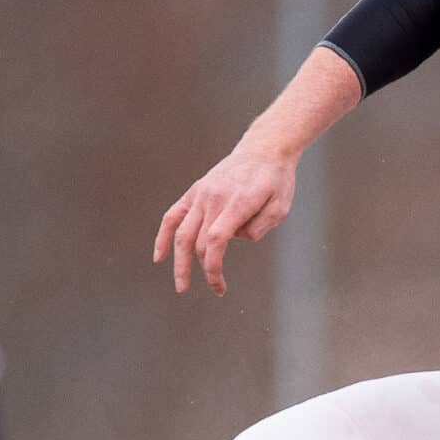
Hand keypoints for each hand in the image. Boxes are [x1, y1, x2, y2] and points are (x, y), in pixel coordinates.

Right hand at [153, 141, 297, 296]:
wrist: (263, 150)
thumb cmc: (275, 181)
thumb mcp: (281, 207)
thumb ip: (259, 227)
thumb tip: (235, 239)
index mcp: (236, 202)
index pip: (215, 240)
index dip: (212, 267)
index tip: (219, 286)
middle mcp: (214, 198)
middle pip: (198, 240)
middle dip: (205, 270)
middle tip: (216, 289)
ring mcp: (201, 194)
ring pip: (181, 232)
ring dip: (179, 261)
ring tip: (181, 285)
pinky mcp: (194, 192)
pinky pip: (172, 216)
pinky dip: (163, 236)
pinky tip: (159, 256)